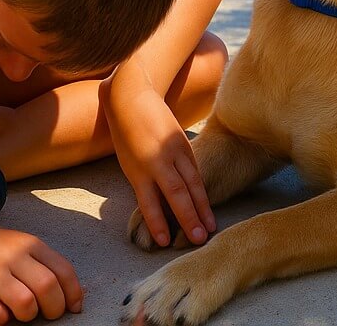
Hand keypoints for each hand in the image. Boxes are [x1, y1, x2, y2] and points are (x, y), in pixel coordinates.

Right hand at [0, 221, 83, 324]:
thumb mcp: (17, 243)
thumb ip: (42, 262)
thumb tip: (71, 292)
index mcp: (28, 243)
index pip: (63, 271)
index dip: (73, 294)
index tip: (73, 308)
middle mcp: (11, 255)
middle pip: (47, 288)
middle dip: (54, 309)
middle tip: (47, 314)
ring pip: (25, 303)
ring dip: (28, 315)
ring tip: (21, 312)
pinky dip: (2, 319)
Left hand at [107, 84, 214, 247]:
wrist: (132, 96)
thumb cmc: (125, 134)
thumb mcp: (129, 163)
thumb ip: (145, 184)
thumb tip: (162, 207)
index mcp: (138, 169)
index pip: (149, 202)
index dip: (157, 222)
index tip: (165, 241)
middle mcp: (158, 161)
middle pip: (178, 194)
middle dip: (190, 218)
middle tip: (201, 239)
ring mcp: (175, 151)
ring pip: (193, 183)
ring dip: (203, 207)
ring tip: (211, 226)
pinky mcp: (185, 144)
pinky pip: (195, 171)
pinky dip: (201, 189)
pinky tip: (207, 203)